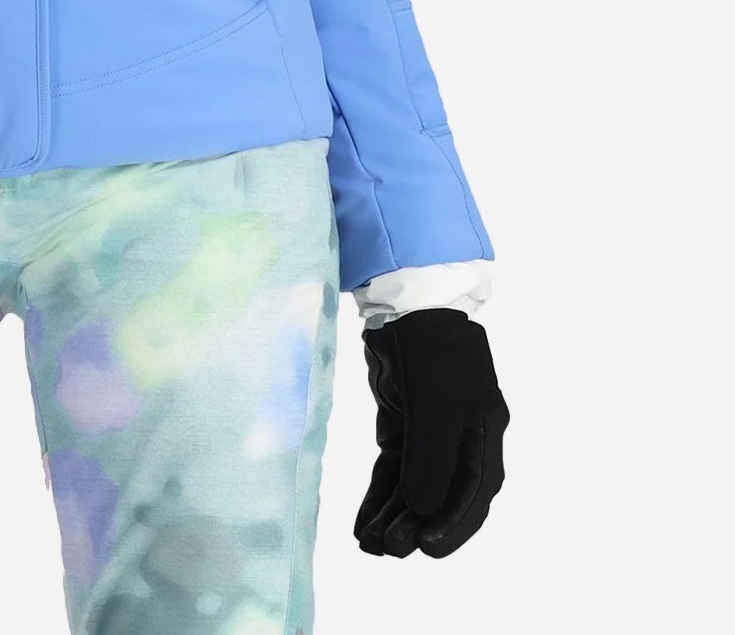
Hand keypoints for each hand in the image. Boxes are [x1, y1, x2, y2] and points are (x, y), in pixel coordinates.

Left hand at [354, 307, 508, 557]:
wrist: (403, 298)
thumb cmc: (431, 346)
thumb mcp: (435, 402)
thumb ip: (430, 458)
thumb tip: (421, 509)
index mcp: (484, 430)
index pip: (474, 491)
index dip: (452, 524)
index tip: (426, 549)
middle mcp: (460, 435)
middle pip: (441, 491)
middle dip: (416, 524)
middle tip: (388, 550)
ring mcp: (429, 428)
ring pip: (413, 483)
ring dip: (393, 514)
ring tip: (369, 545)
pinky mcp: (402, 421)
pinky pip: (392, 467)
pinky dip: (380, 493)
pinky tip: (364, 520)